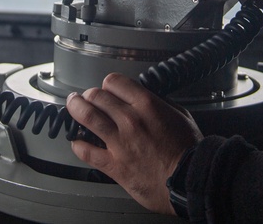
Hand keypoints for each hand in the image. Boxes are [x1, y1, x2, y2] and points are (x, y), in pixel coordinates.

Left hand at [66, 73, 202, 214]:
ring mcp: (120, 142)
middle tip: (87, 97)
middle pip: (97, 96)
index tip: (107, 89)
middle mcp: (130, 120)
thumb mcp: (180, 116)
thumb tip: (151, 99)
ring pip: (87, 117)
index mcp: (147, 105)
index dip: (108, 84)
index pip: (114, 82)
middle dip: (89, 95)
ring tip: (73, 106)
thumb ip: (162, 104)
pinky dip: (77, 144)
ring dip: (76, 109)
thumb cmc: (189, 152)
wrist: (190, 180)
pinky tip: (77, 142)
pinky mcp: (114, 165)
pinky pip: (86, 151)